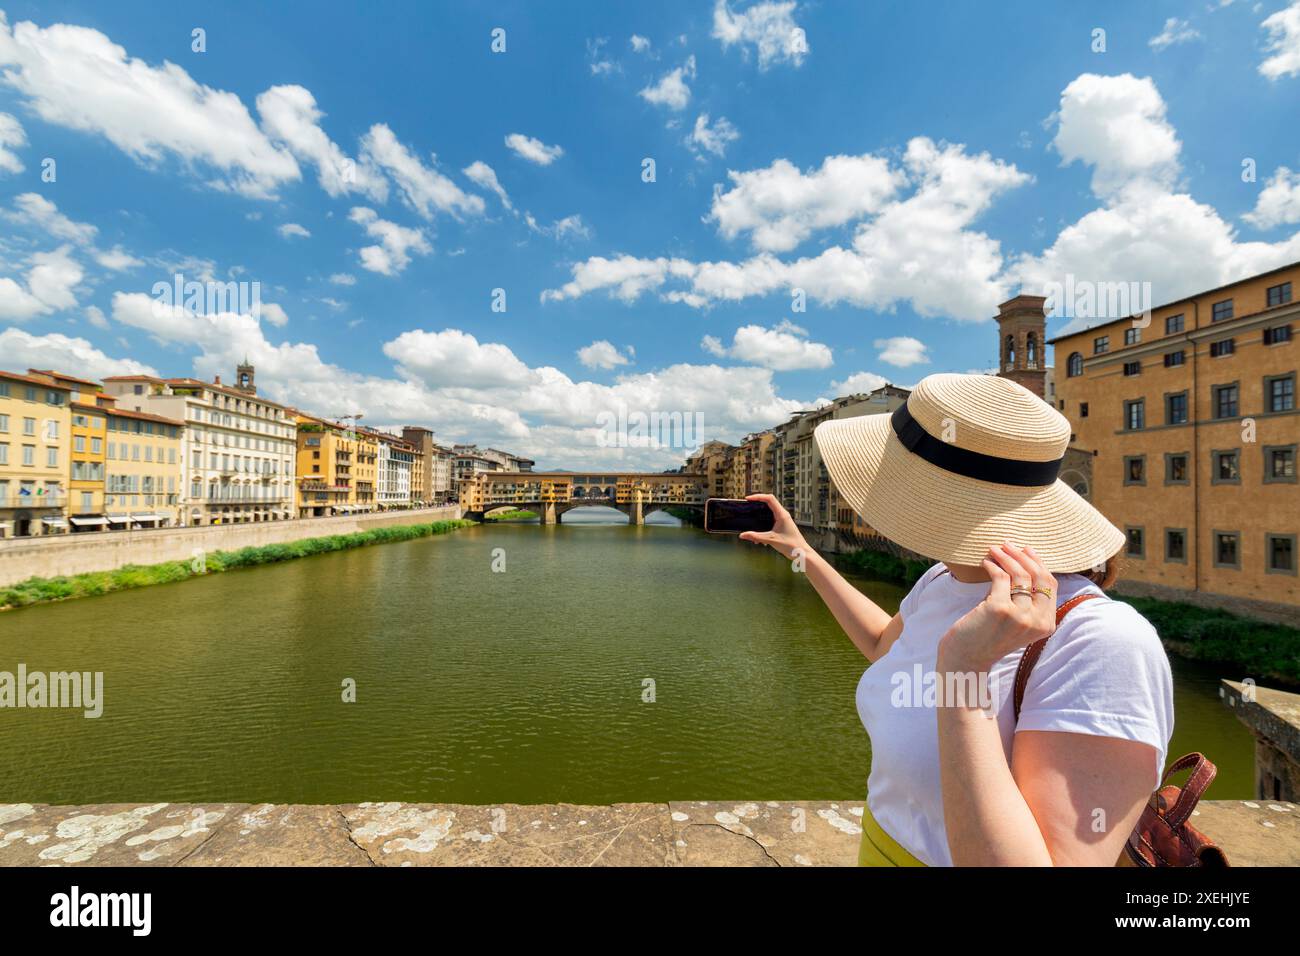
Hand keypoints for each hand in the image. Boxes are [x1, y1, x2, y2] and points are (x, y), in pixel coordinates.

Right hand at [738, 494, 812, 560]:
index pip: (769, 499)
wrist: (802, 553)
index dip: (758, 496)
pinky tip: (760, 538)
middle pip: (768, 503)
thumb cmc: (791, 545)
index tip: (748, 499)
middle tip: (748, 507)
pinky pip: (770, 521)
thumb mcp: (771, 540)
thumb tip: (743, 535)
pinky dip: (763, 526)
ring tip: (752, 524)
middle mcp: (783, 515)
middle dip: (757, 505)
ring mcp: (783, 520)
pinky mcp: (782, 526)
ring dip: (760, 517)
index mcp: (782, 514)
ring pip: (768, 513)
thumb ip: (755, 537)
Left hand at [937, 543, 1057, 672]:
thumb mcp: (1016, 620)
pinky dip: (992, 565)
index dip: (1039, 563)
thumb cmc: (988, 637)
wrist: (966, 660)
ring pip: (1020, 574)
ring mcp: (1020, 616)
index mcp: (1046, 624)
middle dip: (1023, 555)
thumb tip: (1021, 561)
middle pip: (1039, 576)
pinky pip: (1000, 576)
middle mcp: (1037, 621)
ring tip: (994, 549)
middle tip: (1007, 544)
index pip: (1050, 585)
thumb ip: (1024, 599)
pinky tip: (985, 561)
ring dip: (1006, 556)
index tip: (1026, 550)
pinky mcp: (999, 609)